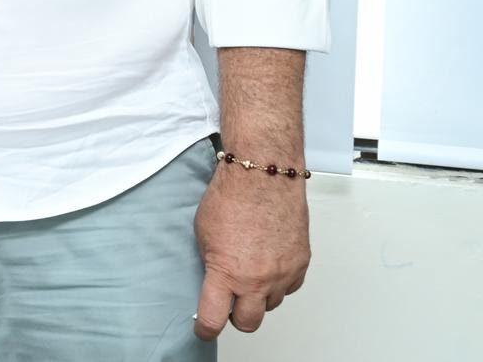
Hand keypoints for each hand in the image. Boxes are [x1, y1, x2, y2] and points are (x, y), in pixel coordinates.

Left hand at [193, 158, 310, 339]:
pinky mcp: (301, 264)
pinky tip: (269, 265)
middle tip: (229, 304)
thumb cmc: (232, 197)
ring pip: (271, 304)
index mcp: (227, 273)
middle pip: (248, 322)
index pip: (214, 319)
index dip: (206, 329)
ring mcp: (283, 274)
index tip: (203, 330)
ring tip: (250, 274)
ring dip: (260, 296)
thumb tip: (213, 279)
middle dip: (236, 317)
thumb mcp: (203, 234)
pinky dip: (279, 282)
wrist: (264, 176)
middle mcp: (258, 279)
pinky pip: (290, 287)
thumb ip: (210, 262)